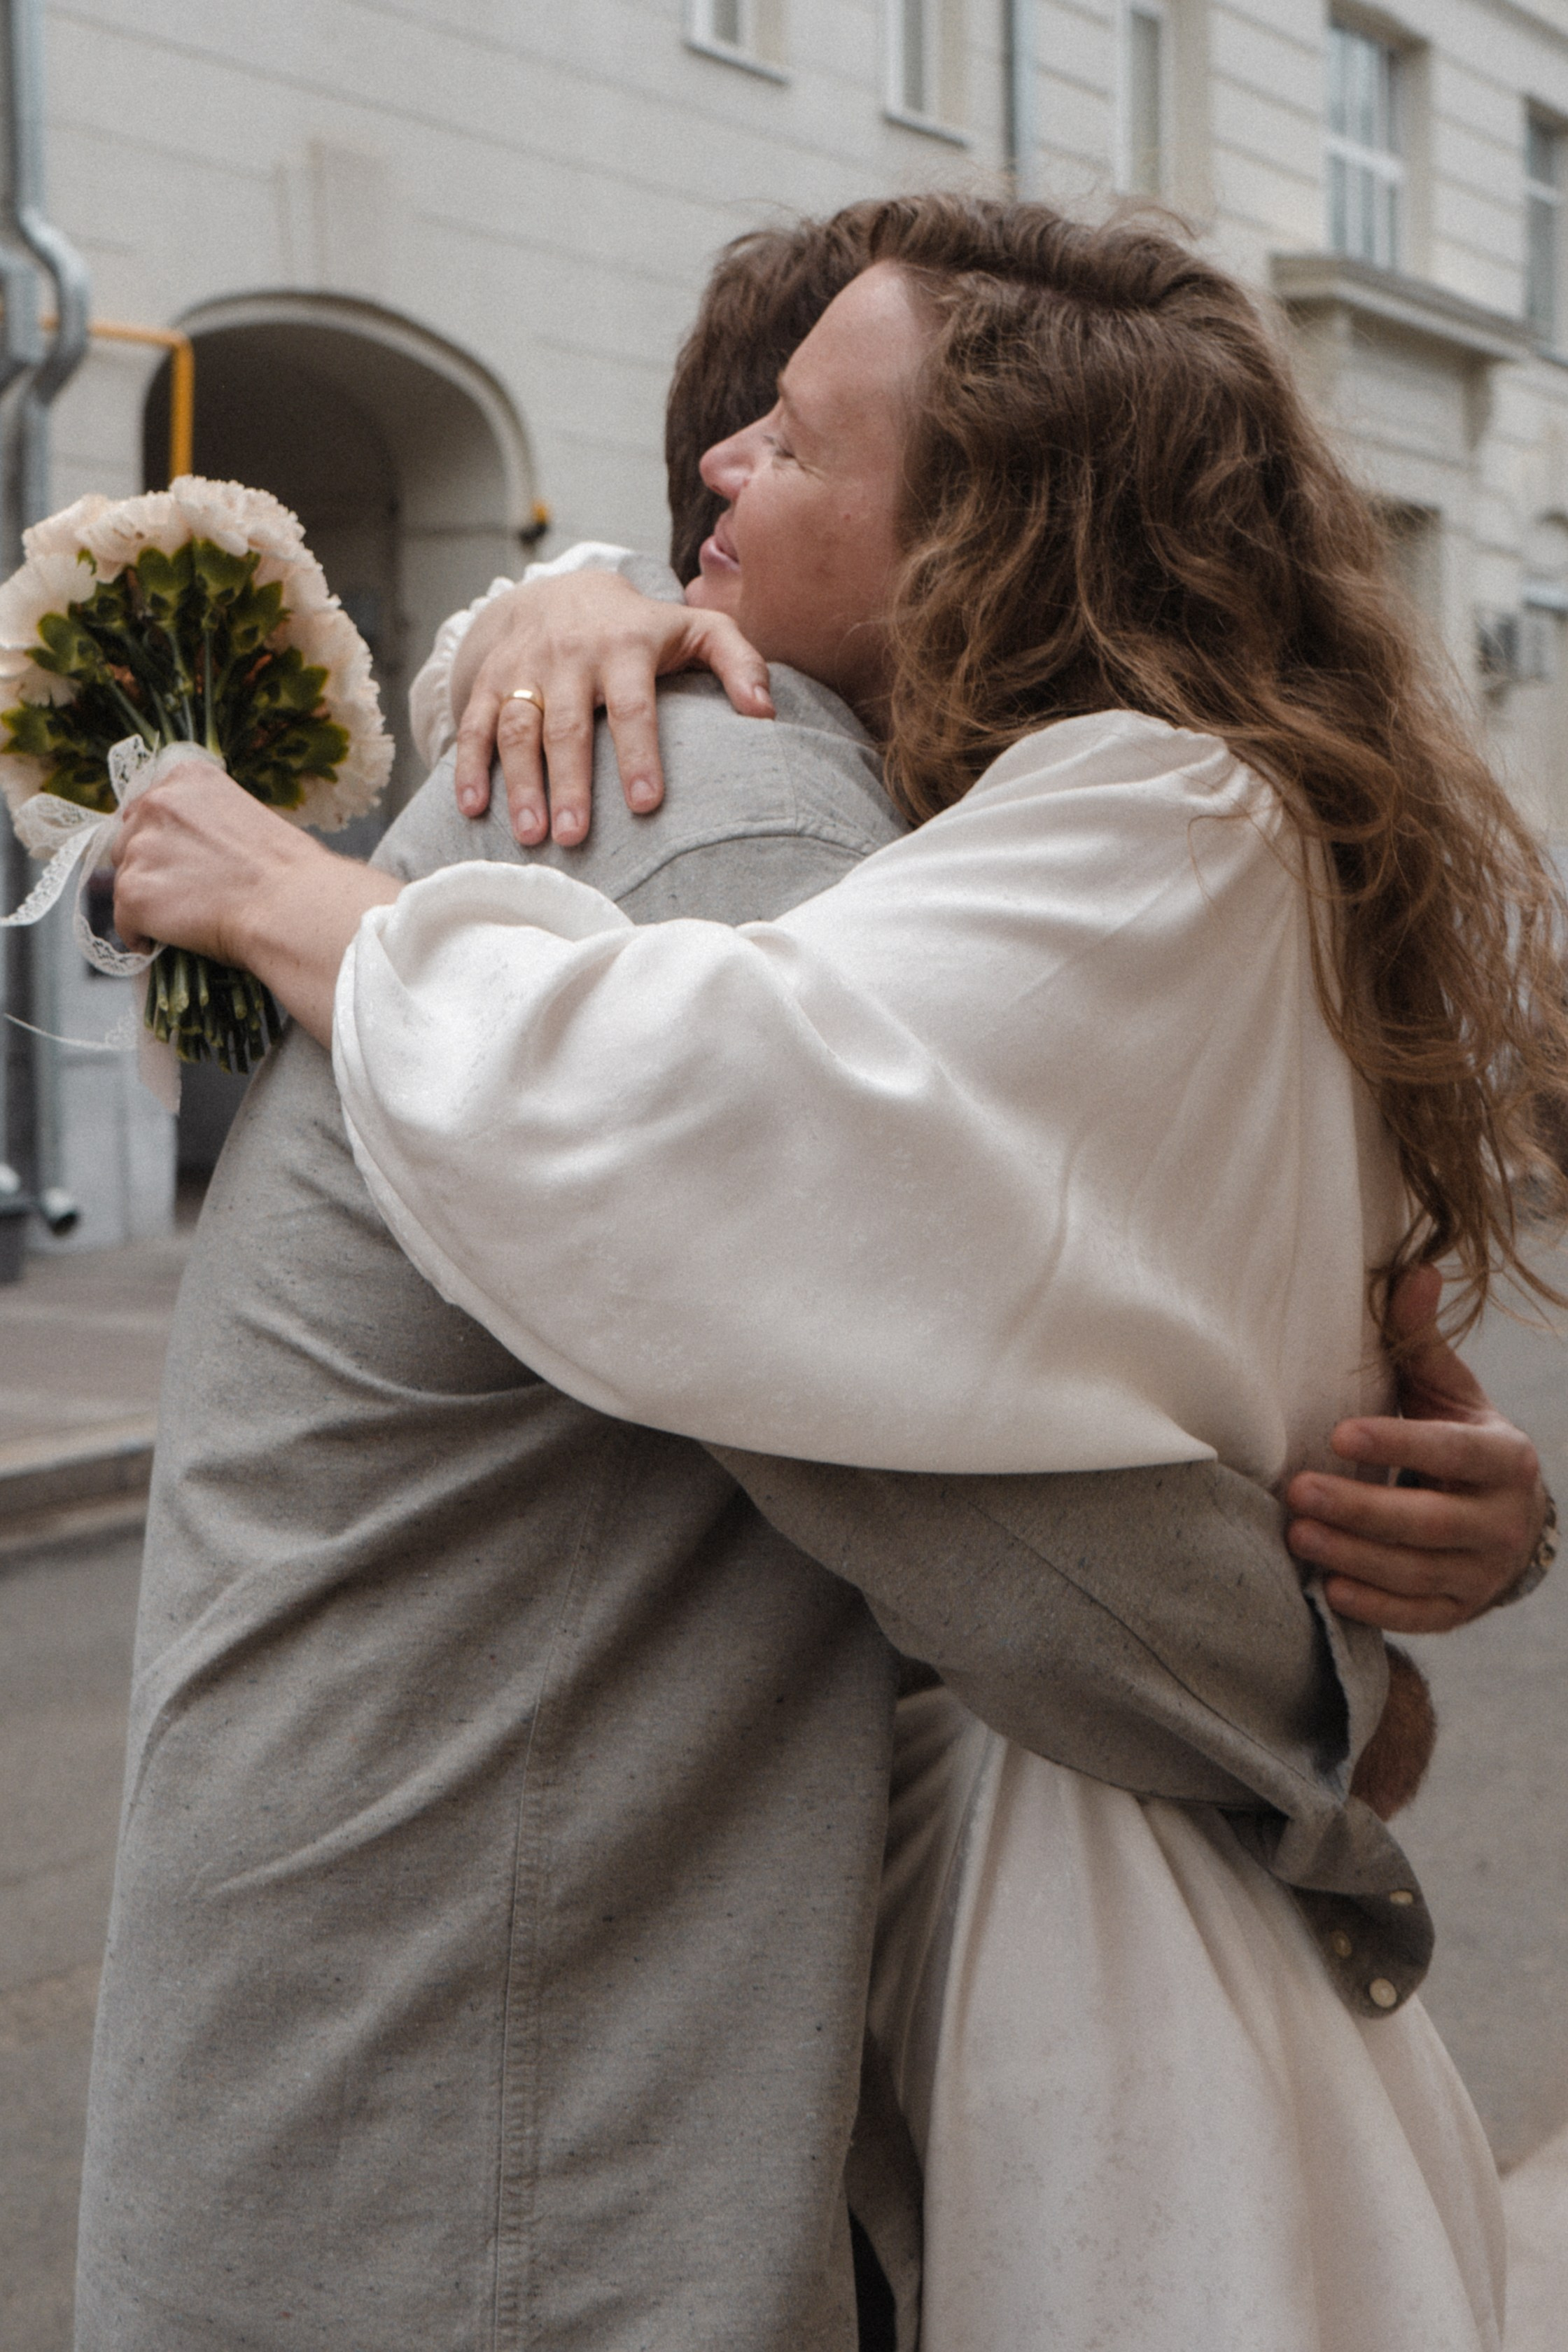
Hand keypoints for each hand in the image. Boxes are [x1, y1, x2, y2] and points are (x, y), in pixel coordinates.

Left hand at [113, 759, 397, 1047]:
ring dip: (147, 899)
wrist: (292, 908)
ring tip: (183, 919)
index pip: (150, 807)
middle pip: (130, 840)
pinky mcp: (133, 892)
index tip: (180, 861)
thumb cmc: (288, 873)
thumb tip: (189, 849)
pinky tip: (163, 942)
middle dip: (151, 867)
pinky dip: (140, 934)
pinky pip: (124, 920)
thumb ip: (207, 821)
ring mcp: (141, 849)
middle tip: (185, 893)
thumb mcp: (248, 818)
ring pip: (125, 879)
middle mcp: (157, 804)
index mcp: (187, 779)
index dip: (164, 839)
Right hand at [450, 571, 773, 847]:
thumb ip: (739, 663)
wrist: (564, 589)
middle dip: (570, 782)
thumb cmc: (644, 628)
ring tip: (532, 835)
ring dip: (520, 784)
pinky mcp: (491, 680)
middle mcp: (570, 655)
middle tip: (576, 836)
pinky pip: (475, 724)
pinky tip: (472, 808)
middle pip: (568, 726)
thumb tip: (766, 713)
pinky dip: (468, 766)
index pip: (633, 706)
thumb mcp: (697, 630)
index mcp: (625, 646)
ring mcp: (525, 668)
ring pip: (517, 729)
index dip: (638, 754)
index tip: (645, 804)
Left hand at [1285, 1264, 1548, 1632]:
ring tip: (1295, 1534)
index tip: (1338, 1434)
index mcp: (1503, 1458)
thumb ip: (1422, 1341)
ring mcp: (1484, 1572)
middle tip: (1297, 1490)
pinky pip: (1419, 1616)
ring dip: (1354, 1555)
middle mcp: (1502, 1520)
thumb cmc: (1459, 1442)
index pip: (1449, 1452)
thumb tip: (1415, 1270)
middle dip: (1361, 1509)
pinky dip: (1375, 1607)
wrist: (1506, 1519)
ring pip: (1417, 1571)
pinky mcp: (1462, 1611)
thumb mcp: (1448, 1392)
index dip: (1398, 1445)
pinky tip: (1329, 1588)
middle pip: (1429, 1522)